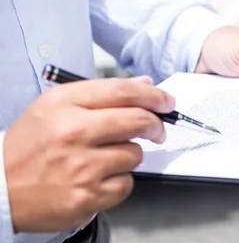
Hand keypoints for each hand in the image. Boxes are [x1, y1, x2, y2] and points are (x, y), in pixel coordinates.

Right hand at [3, 77, 174, 232]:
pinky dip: (120, 181)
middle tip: (157, 129)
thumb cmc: (29, 147)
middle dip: (155, 124)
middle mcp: (73, 133)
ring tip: (105, 157)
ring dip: (129, 155)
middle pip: (138, 121)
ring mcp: (81, 167)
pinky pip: (127, 183)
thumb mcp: (55, 106)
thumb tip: (144, 85)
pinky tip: (100, 178)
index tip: (166, 100)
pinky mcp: (87, 196)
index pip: (123, 92)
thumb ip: (102, 93)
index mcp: (64, 105)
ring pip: (135, 154)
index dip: (153, 95)